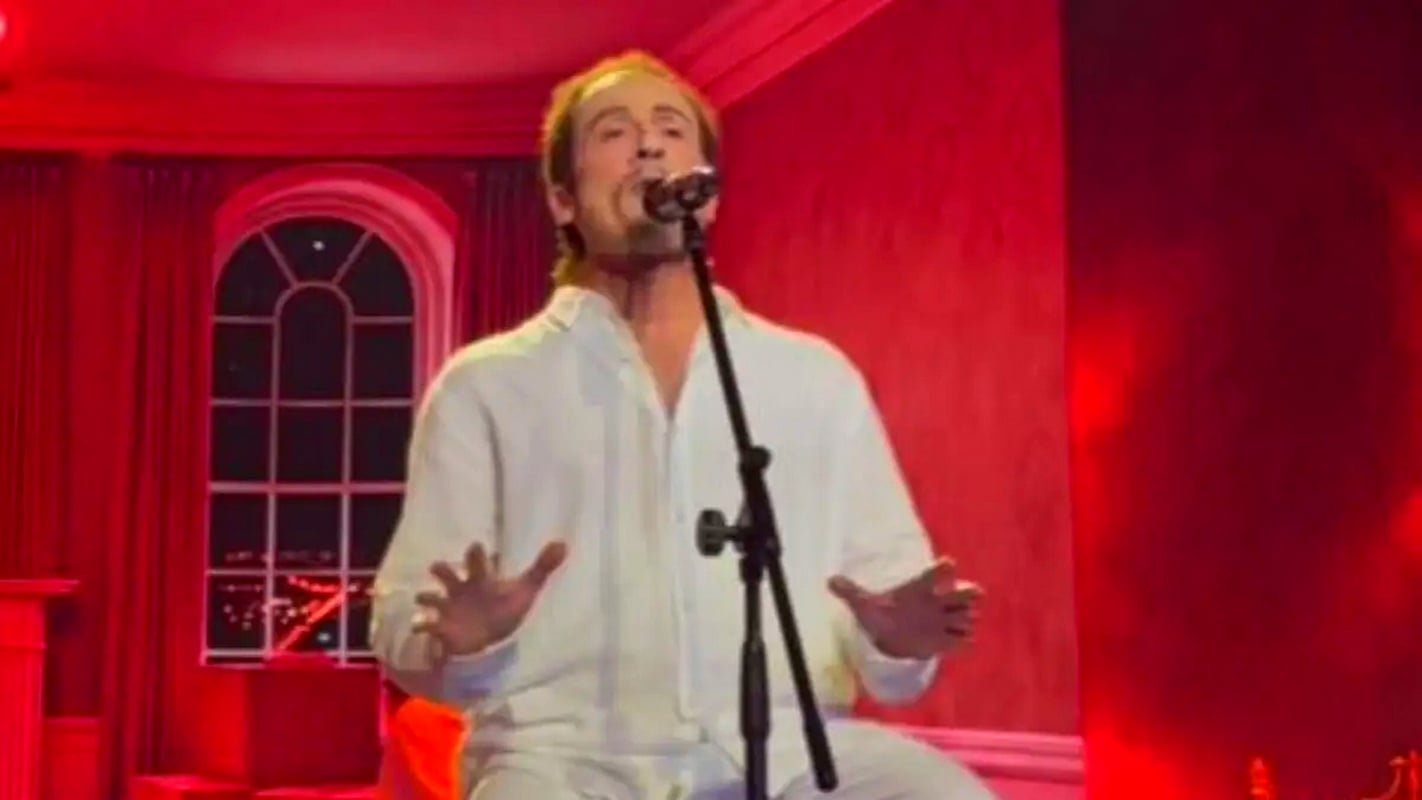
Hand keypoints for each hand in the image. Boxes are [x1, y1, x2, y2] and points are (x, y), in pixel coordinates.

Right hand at [414, 540, 566, 656]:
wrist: (488, 637)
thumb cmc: (504, 606)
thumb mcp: (526, 588)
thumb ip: (542, 567)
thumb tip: (564, 544)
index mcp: (481, 578)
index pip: (478, 561)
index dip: (476, 554)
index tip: (477, 547)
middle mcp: (461, 588)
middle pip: (448, 574)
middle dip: (443, 571)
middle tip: (439, 568)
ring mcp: (448, 607)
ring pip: (431, 597)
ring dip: (426, 597)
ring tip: (422, 598)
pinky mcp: (441, 628)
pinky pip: (426, 625)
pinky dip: (421, 626)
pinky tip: (420, 627)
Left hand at [827, 558, 982, 659]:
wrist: (888, 638)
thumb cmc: (879, 614)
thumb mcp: (863, 605)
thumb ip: (849, 592)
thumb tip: (829, 580)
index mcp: (920, 588)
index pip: (939, 573)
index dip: (945, 569)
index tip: (948, 564)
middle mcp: (937, 603)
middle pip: (964, 591)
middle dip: (967, 593)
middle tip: (964, 596)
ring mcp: (944, 622)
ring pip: (967, 615)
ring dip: (963, 619)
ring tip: (948, 625)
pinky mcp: (946, 640)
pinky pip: (964, 639)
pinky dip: (960, 641)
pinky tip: (948, 642)